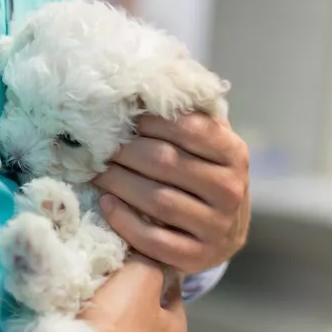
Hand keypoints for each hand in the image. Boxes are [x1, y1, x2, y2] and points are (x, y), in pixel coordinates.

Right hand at [22, 256, 186, 331]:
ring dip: (106, 316)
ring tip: (87, 297)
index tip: (134, 256)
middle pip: (144, 313)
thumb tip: (145, 254)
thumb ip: (149, 261)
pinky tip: (76, 323)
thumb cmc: (117, 324)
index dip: (155, 270)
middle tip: (107, 275)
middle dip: (127, 294)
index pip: (172, 291)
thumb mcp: (141, 277)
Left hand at [94, 113, 249, 273]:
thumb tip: (157, 73)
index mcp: (235, 154)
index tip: (126, 117)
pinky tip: (106, 203)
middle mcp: (231, 190)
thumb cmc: (204, 176)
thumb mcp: (207, 143)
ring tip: (96, 171)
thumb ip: (189, 113)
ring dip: (119, 183)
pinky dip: (124, 221)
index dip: (152, 121)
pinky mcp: (197, 258)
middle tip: (99, 146)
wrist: (223, 233)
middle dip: (126, 152)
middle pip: (166, 163)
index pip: (190, 129)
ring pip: (158, 201)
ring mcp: (216, 227)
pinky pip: (153, 240)